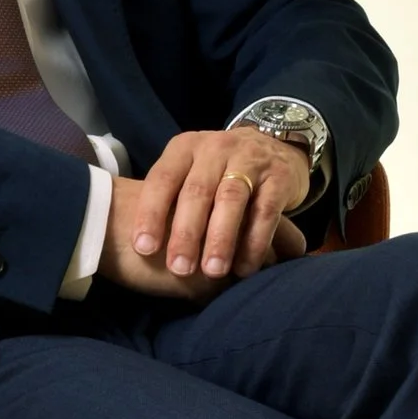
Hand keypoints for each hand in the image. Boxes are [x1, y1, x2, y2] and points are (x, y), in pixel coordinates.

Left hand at [98, 128, 311, 303]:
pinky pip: (265, 211)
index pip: (163, 179)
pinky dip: (255, 241)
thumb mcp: (191, 173)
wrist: (273, 146)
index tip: (143, 248)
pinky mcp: (279, 176)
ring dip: (221, 238)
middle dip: (186, 233)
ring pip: (231, 199)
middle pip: (196, 191)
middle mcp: (215, 148)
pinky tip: (245, 268)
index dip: (151, 213)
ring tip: (213, 272)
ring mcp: (249, 159)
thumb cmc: (218, 172)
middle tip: (179, 269)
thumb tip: (137, 249)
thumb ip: (170, 200)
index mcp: (185, 148)